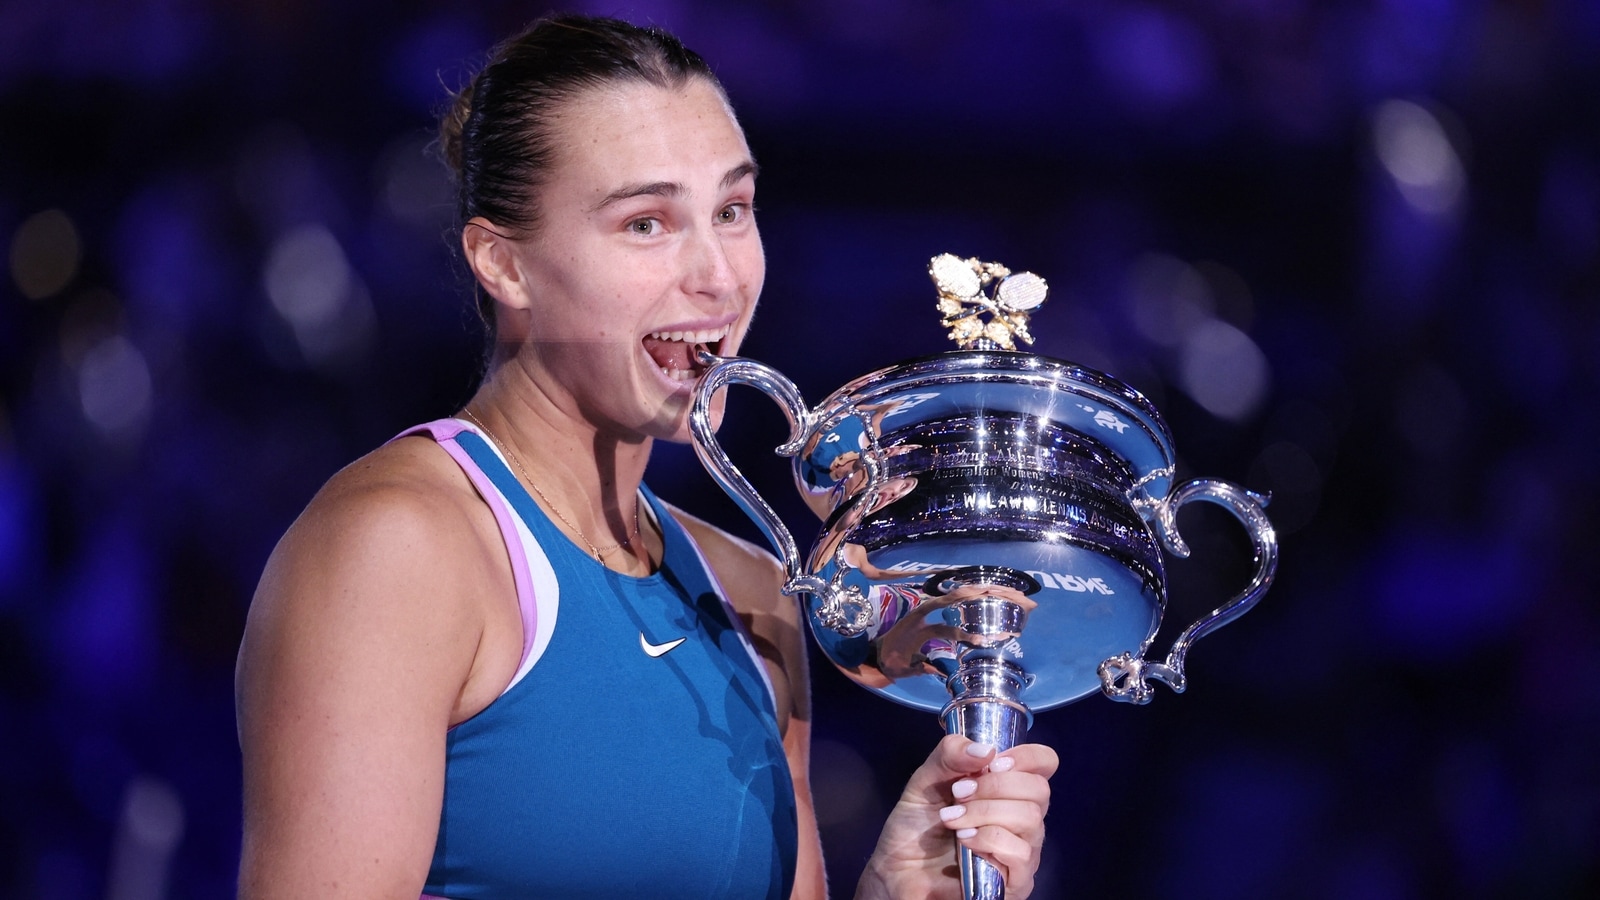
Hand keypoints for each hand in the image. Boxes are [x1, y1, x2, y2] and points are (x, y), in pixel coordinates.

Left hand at [856, 734, 1057, 899]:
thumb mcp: (925, 780)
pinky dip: (989, 839)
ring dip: (985, 812)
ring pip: (1031, 819)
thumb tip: (986, 749)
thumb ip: (950, 755)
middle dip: (994, 786)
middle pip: (1039, 789)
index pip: (1045, 763)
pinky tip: (965, 841)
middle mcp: (1023, 818)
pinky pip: (1021, 853)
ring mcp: (1023, 851)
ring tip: (952, 819)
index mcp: (1008, 788)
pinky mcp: (1017, 881)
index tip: (993, 763)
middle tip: (959, 792)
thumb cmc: (916, 826)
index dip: (1026, 757)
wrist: (898, 870)